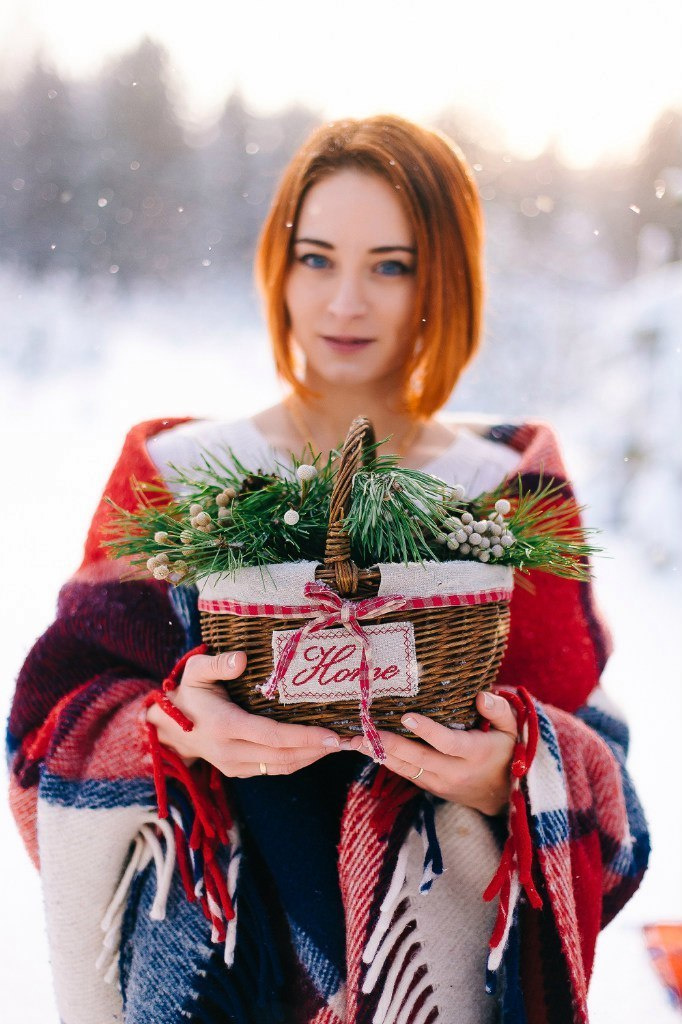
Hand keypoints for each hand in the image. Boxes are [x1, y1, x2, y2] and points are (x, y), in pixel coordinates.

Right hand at [146, 650, 342, 776]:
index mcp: (225, 726)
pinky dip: (298, 761)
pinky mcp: (238, 771)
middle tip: (349, 739)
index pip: (272, 736)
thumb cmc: (188, 691)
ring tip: (341, 744)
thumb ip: (217, 664)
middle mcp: (230, 752)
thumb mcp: (196, 670)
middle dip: (318, 750)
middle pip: (283, 757)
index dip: (304, 738)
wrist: (167, 727)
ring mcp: (234, 765)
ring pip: (281, 767)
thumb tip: (241, 658)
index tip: (332, 735)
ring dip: (312, 758)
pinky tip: (316, 748)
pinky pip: (274, 769)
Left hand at [347, 690, 516, 815]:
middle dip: (390, 744)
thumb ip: (500, 710)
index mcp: (475, 754)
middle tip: (365, 731)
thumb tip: (482, 696)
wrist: (504, 795)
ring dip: (380, 755)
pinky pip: (406, 774)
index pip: (448, 743)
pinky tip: (367, 748)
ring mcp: (441, 783)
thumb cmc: (506, 752)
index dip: (427, 730)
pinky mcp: (431, 788)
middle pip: (419, 758)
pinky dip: (386, 761)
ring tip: (355, 740)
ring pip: (407, 769)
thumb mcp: (513, 730)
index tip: (406, 715)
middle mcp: (456, 772)